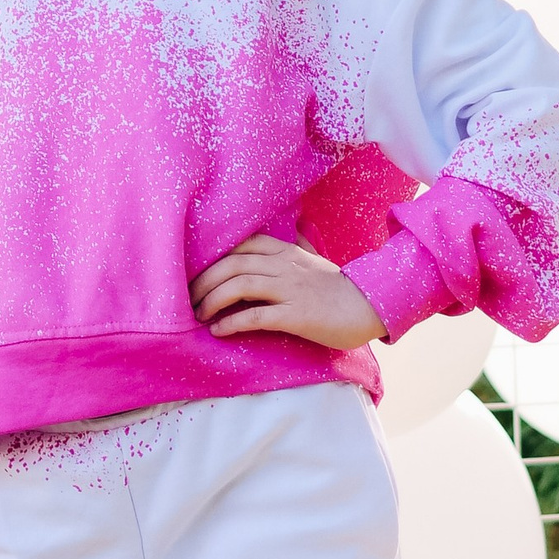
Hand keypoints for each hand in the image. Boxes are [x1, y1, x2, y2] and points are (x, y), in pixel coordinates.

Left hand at [191, 234, 387, 350]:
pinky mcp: (295, 315)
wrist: (369, 306)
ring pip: (239, 286)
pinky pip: (255, 316)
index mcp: (285, 251)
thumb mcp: (315, 260)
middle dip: (203, 281)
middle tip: (189, 299)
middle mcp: (283, 265)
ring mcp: (289, 289)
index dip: (213, 258)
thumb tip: (294, 228)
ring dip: (212, 300)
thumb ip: (298, 246)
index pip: (240, 245)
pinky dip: (231, 322)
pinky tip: (218, 330)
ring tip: (199, 314)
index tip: (197, 274)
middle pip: (231, 264)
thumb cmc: (339, 288)